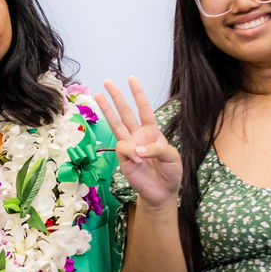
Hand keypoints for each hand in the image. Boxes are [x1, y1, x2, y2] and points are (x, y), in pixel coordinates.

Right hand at [96, 77, 183, 206]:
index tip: (131, 79)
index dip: (138, 94)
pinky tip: (139, 162)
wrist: (163, 192)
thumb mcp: (172, 157)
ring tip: (98, 95)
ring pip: (116, 124)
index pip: (144, 109)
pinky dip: (131, 153)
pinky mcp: (123, 159)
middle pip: (125, 112)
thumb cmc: (170, 173)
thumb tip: (137, 149)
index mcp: (152, 131)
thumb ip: (157, 149)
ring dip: (107, 110)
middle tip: (107, 82)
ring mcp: (129, 146)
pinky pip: (123, 149)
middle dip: (116, 97)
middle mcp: (138, 136)